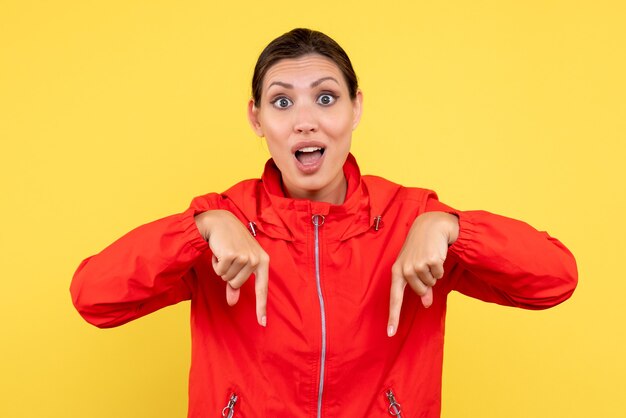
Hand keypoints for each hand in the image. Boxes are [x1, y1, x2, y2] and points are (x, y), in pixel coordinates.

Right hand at [195, 210, 268, 326]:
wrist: (220, 222)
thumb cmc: (231, 242)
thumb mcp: (238, 261)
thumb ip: (235, 283)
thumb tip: (232, 302)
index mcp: (263, 261)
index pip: (262, 288)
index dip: (261, 307)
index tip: (262, 323)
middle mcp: (256, 260)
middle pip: (236, 284)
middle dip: (228, 274)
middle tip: (228, 257)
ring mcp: (245, 257)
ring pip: (227, 278)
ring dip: (221, 267)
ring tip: (225, 252)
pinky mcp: (233, 255)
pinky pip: (220, 271)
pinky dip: (216, 263)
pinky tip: (219, 250)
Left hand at [387, 211, 458, 336]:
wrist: (429, 227)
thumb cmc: (420, 248)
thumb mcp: (415, 267)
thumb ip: (419, 287)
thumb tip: (426, 304)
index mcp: (397, 272)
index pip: (394, 298)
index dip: (393, 316)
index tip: (390, 333)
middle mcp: (405, 270)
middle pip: (421, 291)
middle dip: (427, 281)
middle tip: (425, 264)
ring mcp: (416, 265)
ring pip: (431, 283)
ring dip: (434, 273)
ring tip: (429, 258)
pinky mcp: (429, 261)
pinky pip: (439, 274)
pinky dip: (440, 267)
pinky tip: (435, 255)